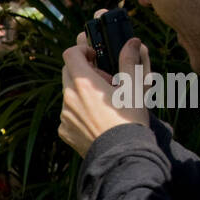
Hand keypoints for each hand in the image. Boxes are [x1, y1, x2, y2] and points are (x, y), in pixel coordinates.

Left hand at [59, 11, 151, 156]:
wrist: (121, 156)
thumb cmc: (130, 121)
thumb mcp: (134, 88)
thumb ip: (130, 62)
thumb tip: (132, 42)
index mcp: (83, 84)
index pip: (70, 54)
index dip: (82, 49)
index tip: (95, 56)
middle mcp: (69, 98)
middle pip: (68, 72)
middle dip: (83, 70)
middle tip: (104, 79)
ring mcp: (64, 116)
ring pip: (68, 94)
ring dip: (82, 92)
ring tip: (104, 103)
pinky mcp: (64, 131)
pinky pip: (68, 114)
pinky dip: (79, 112)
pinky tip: (97, 120)